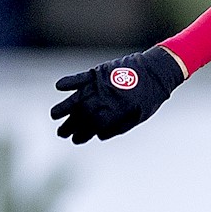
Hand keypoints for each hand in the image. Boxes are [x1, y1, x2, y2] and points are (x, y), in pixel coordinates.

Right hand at [50, 46, 186, 142]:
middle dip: (70, 125)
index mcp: (117, 110)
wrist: (156, 70)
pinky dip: (69, 81)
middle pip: (83, 114)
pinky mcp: (98, 72)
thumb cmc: (150, 97)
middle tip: (61, 133)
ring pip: (77, 98)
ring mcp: (100, 84)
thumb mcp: (139, 116)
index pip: (94, 125)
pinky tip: (58, 87)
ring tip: (54, 116)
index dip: (83, 134)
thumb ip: (119, 127)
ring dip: (64, 107)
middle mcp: (106, 98)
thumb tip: (98, 136)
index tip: (76, 140)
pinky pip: (80, 77)